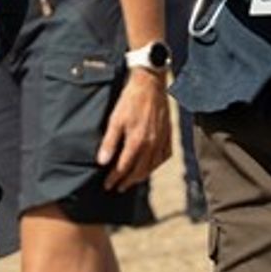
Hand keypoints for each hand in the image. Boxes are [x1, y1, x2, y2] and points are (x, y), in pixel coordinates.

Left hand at [100, 69, 171, 189]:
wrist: (150, 84)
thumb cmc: (130, 100)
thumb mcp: (115, 119)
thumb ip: (110, 142)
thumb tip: (102, 161)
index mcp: (137, 141)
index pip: (124, 167)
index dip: (115, 178)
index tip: (107, 185)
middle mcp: (151, 144)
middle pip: (139, 170)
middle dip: (127, 181)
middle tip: (118, 187)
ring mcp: (161, 139)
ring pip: (153, 165)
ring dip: (142, 176)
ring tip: (133, 180)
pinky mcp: (168, 134)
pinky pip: (165, 155)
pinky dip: (157, 164)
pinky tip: (152, 165)